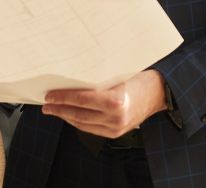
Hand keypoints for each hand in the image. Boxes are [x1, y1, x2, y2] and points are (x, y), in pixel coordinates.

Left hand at [42, 69, 166, 137]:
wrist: (160, 91)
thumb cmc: (138, 76)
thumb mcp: (117, 72)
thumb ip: (97, 77)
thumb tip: (71, 74)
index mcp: (115, 100)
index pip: (81, 100)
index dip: (62, 98)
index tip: (49, 95)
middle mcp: (116, 117)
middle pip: (79, 114)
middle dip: (59, 109)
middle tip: (45, 103)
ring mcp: (116, 128)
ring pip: (83, 124)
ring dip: (66, 116)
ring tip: (53, 110)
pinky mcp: (117, 133)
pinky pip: (91, 129)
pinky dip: (78, 122)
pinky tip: (69, 115)